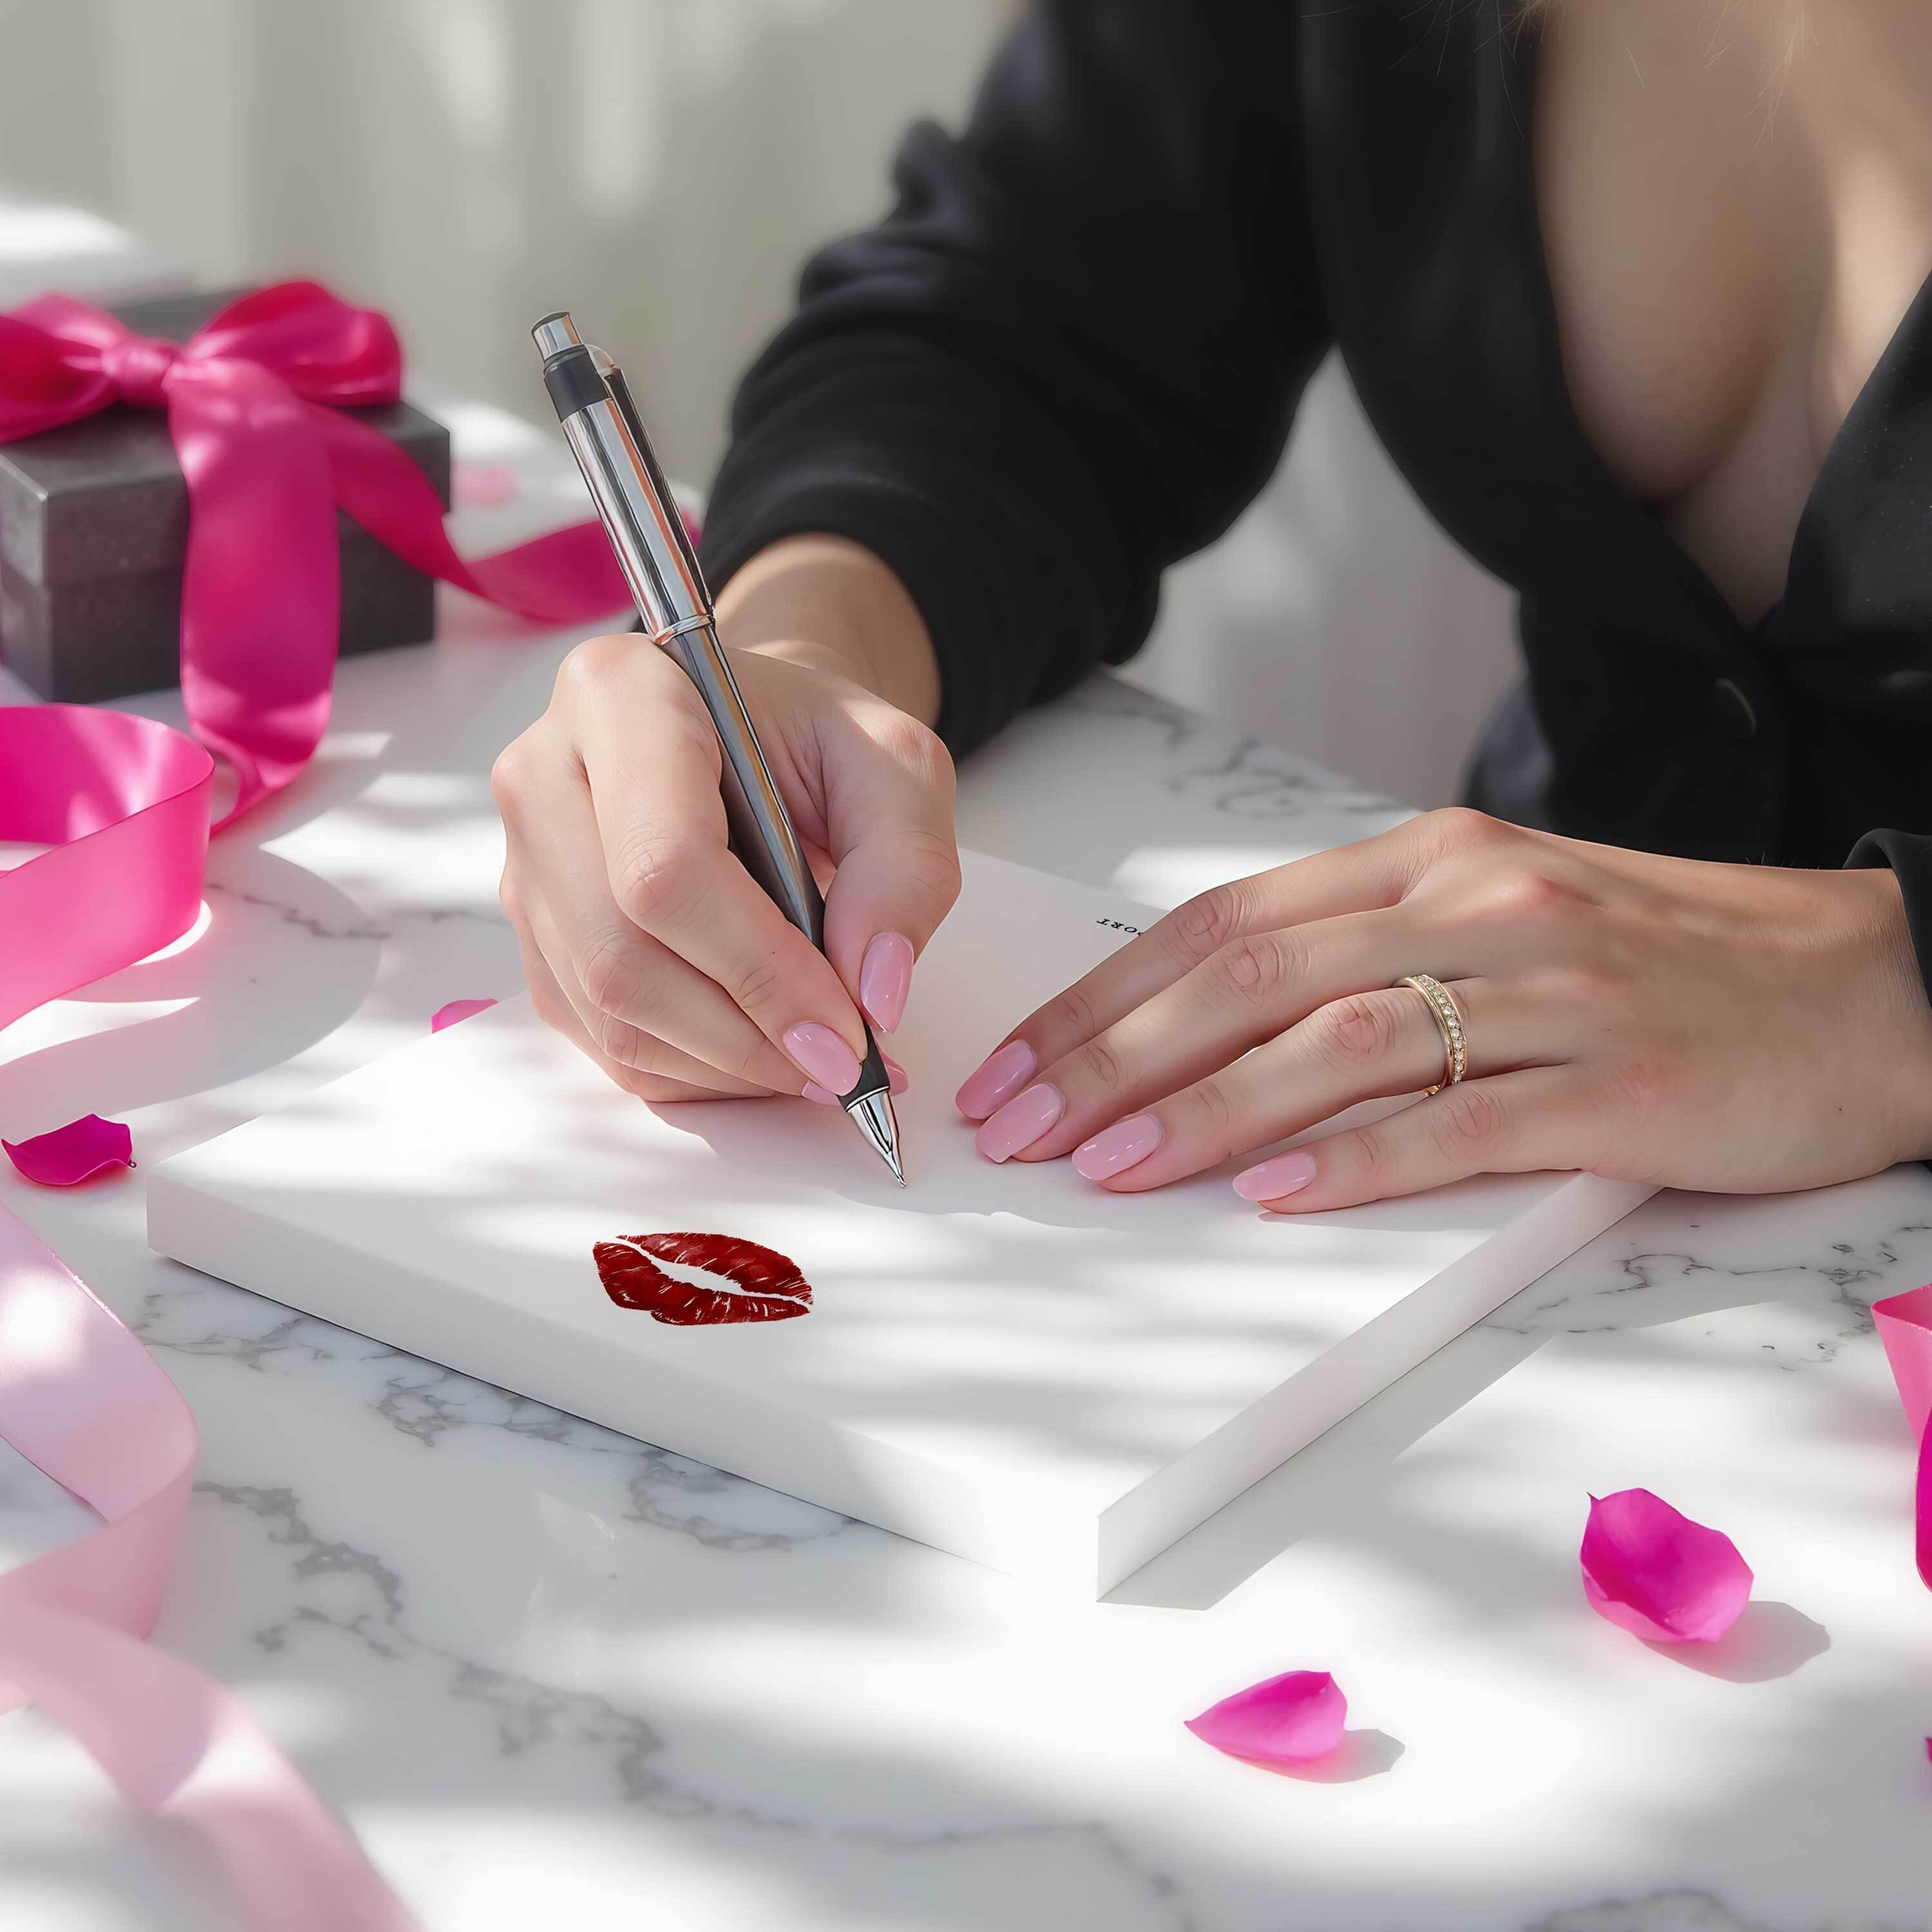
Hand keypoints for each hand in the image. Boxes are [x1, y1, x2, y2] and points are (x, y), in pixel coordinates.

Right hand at [494, 538, 959, 1103]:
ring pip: (609, 1014)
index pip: (664, 865)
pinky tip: (765, 1048)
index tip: (846, 1030)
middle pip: (621, 956)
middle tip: (843, 1064)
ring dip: (727, 1064)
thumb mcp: (899, 766)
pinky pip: (603, 1042)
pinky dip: (697, 1072)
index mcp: (622, 698)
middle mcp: (543, 778)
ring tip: (817, 1057)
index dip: (759, 969)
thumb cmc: (816, 742)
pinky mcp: (537, 938)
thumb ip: (907, 866)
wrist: (753, 739)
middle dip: (745, 1036)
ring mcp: (525, 865)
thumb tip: (874, 993)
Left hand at [955, 808, 1931, 1206]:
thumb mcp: (1498, 914)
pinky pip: (1464, 1119)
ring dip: (1206, 1109)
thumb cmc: (1659, 956)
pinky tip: (1276, 1193)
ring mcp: (1550, 991)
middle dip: (1113, 1056)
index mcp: (1429, 858)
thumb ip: (1363, 949)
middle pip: (1251, 975)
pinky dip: (1360, 1158)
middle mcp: (1476, 904)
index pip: (1222, 919)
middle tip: (1019, 1126)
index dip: (1103, 994)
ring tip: (1109, 1169)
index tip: (1016, 1062)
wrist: (1864, 984)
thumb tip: (1204, 1021)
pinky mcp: (1620, 1082)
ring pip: (1339, 1041)